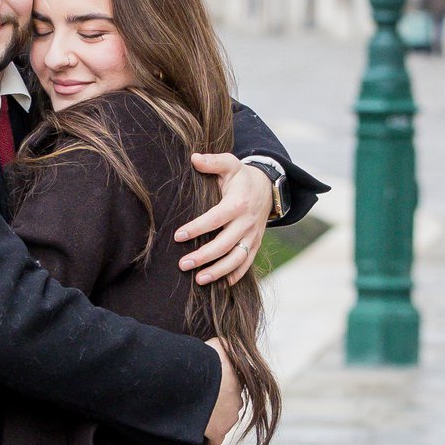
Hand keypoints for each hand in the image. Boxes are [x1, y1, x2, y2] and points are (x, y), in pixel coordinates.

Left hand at [177, 155, 275, 285]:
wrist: (267, 187)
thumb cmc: (241, 176)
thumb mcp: (230, 164)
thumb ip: (213, 162)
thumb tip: (194, 158)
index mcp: (237, 203)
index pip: (215, 219)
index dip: (196, 228)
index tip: (178, 236)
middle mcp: (247, 222)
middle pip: (225, 244)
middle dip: (204, 256)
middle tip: (182, 264)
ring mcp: (253, 236)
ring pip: (237, 259)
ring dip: (218, 271)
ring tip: (199, 280)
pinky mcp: (256, 244)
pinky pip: (247, 263)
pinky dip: (235, 276)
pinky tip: (220, 285)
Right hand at [203, 339, 243, 444]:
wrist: (195, 381)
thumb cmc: (204, 361)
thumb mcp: (216, 344)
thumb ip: (223, 344)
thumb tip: (225, 342)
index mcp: (238, 382)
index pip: (231, 388)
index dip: (219, 388)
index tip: (207, 388)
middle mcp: (237, 401)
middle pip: (228, 406)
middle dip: (216, 405)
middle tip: (199, 401)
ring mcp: (229, 418)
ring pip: (222, 421)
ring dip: (211, 419)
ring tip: (194, 414)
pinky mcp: (218, 432)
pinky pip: (215, 439)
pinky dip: (207, 437)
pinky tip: (197, 431)